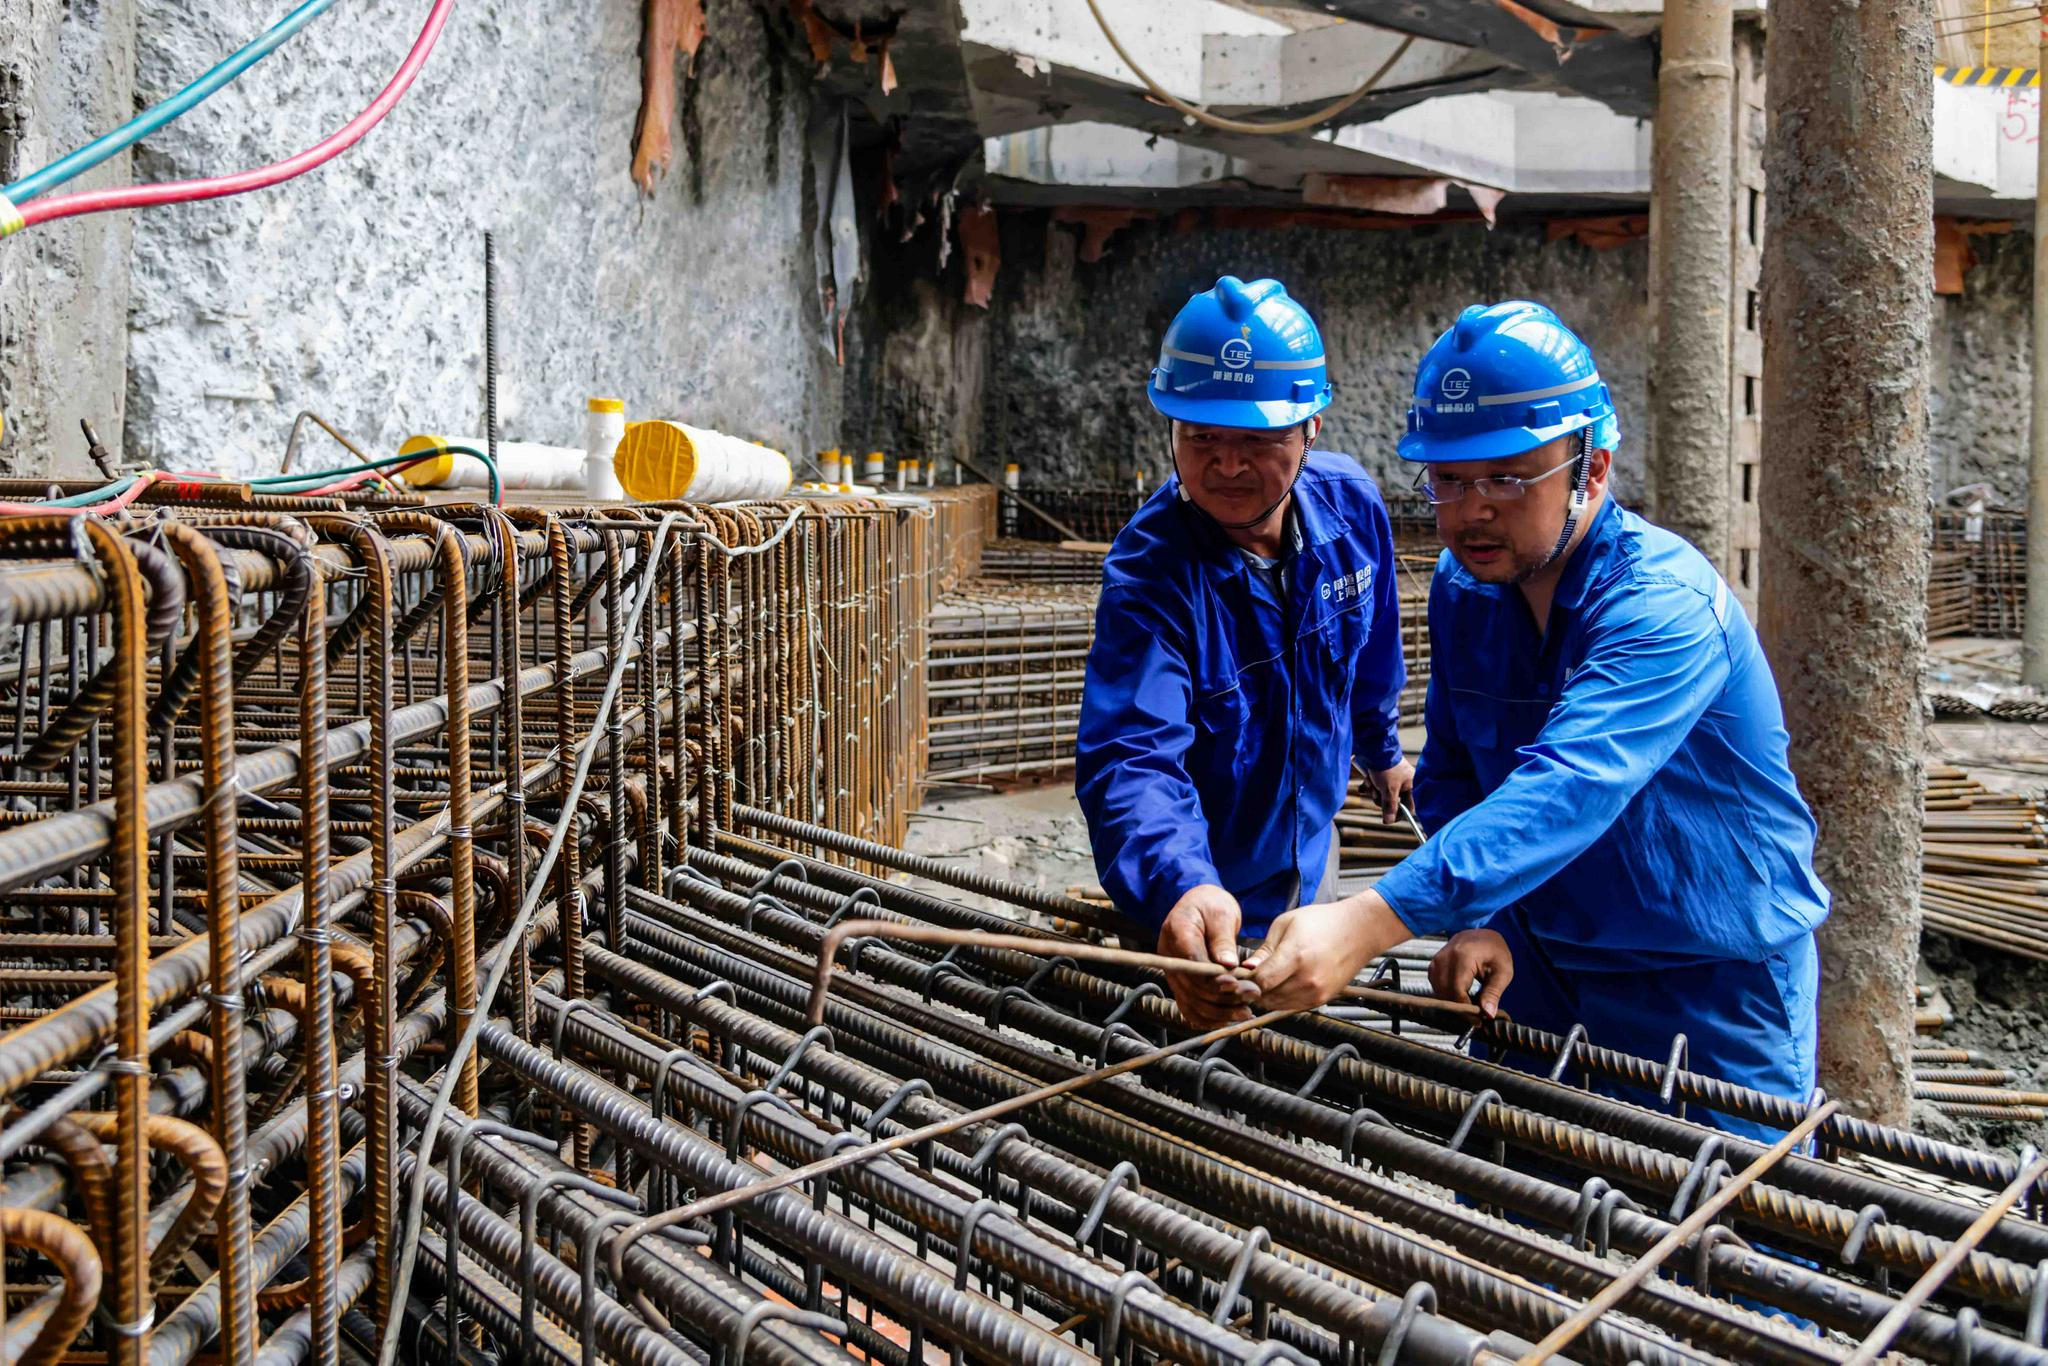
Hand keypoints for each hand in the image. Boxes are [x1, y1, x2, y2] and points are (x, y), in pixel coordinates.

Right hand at [1156, 884, 1256, 1029]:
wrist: (1199, 906)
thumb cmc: (1211, 905)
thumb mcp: (1222, 913)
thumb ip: (1223, 939)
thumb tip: (1227, 964)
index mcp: (1177, 931)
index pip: (1192, 961)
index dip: (1213, 978)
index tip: (1237, 984)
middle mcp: (1169, 955)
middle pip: (1192, 986)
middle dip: (1223, 996)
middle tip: (1251, 996)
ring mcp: (1172, 971)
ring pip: (1191, 1001)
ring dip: (1218, 1011)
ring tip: (1245, 1011)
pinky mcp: (1179, 983)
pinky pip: (1189, 1007)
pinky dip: (1207, 1017)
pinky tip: (1228, 1018)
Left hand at [1244, 890, 1412, 1012]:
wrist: (1358, 931)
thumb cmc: (1323, 922)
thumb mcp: (1286, 924)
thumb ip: (1265, 949)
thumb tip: (1246, 969)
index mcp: (1295, 956)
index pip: (1260, 982)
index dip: (1244, 982)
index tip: (1236, 977)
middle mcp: (1307, 979)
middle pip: (1266, 997)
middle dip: (1251, 990)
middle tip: (1243, 980)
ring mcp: (1316, 992)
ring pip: (1277, 1005)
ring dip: (1265, 996)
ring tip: (1261, 981)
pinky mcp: (1322, 999)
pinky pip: (1292, 1006)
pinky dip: (1280, 999)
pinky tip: (1278, 985)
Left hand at [1368, 758, 1415, 824]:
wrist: (1374, 748)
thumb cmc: (1386, 769)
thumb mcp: (1389, 790)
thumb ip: (1390, 807)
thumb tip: (1389, 822)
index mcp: (1411, 785)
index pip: (1408, 806)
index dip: (1399, 814)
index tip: (1388, 819)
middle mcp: (1402, 781)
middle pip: (1391, 801)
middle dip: (1380, 798)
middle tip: (1376, 792)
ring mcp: (1391, 777)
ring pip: (1381, 793)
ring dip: (1373, 790)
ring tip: (1371, 782)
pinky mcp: (1380, 773)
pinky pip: (1374, 785)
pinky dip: (1369, 784)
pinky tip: (1365, 782)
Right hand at [1427, 928, 1512, 1017]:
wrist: (1483, 935)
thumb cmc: (1495, 951)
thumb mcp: (1502, 971)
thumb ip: (1494, 992)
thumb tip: (1487, 1014)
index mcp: (1462, 956)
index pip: (1457, 990)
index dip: (1466, 1009)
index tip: (1478, 1021)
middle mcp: (1445, 957)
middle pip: (1446, 993)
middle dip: (1460, 1009)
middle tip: (1476, 1017)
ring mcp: (1437, 960)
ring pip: (1439, 991)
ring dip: (1453, 1003)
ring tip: (1470, 1007)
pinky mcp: (1434, 964)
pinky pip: (1436, 986)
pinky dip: (1447, 995)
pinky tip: (1461, 997)